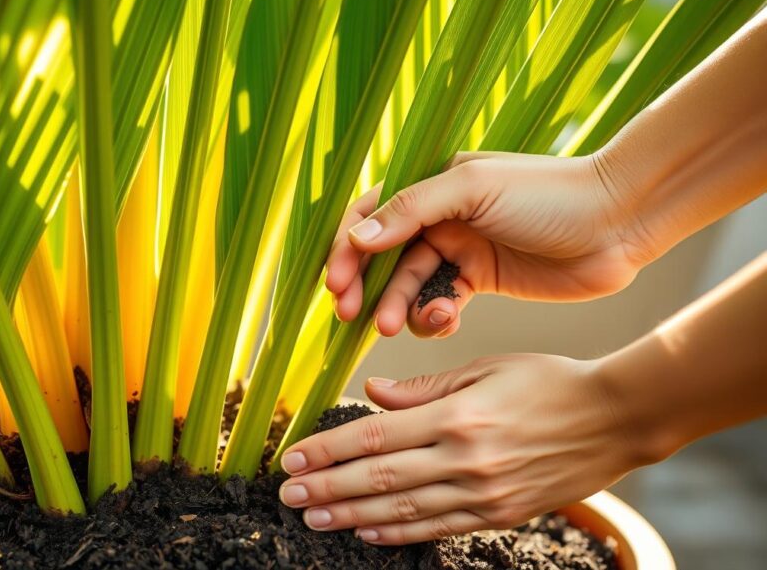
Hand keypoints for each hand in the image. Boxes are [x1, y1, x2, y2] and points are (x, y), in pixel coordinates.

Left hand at [277, 354, 657, 544]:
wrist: (615, 419)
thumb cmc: (548, 382)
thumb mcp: (485, 368)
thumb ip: (424, 387)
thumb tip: (373, 393)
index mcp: (456, 415)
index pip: (374, 436)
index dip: (328, 449)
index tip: (293, 457)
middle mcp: (464, 458)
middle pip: (378, 477)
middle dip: (327, 487)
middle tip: (288, 495)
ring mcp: (482, 492)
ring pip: (401, 509)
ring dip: (350, 515)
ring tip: (313, 518)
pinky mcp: (499, 514)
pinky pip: (437, 527)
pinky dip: (398, 532)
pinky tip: (366, 531)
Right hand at [326, 152, 649, 337]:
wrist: (619, 222)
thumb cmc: (548, 193)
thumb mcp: (473, 190)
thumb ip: (411, 210)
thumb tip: (356, 237)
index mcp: (433, 183)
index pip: (371, 214)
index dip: (347, 248)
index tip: (335, 283)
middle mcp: (440, 216)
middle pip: (383, 255)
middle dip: (364, 286)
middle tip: (350, 316)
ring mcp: (461, 249)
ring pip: (409, 285)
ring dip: (398, 306)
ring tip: (397, 327)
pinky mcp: (482, 281)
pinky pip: (441, 303)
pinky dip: (435, 317)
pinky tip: (446, 321)